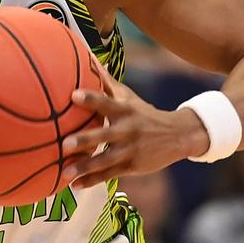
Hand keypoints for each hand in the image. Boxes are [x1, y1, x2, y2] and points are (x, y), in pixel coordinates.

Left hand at [60, 63, 208, 188]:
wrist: (178, 135)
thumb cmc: (142, 112)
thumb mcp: (129, 96)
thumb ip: (106, 81)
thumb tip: (87, 57)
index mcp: (124, 110)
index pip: (105, 102)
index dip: (90, 98)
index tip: (73, 95)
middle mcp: (127, 130)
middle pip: (104, 135)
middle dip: (85, 140)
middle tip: (65, 144)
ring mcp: (130, 150)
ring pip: (105, 160)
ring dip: (85, 167)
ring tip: (64, 173)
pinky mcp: (132, 167)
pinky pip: (109, 174)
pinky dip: (91, 180)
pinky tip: (74, 186)